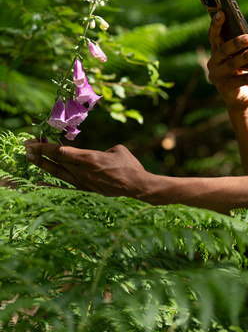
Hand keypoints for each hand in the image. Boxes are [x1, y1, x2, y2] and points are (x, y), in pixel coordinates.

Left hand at [24, 141, 150, 199]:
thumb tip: (95, 154)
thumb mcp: (117, 149)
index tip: (33, 142)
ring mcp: (83, 182)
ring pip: (58, 173)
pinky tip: (40, 182)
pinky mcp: (86, 189)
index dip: (45, 147)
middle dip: (39, 154)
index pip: (61, 152)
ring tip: (30, 159)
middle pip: (55, 161)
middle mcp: (82, 170)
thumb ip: (101, 150)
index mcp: (89, 157)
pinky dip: (51, 182)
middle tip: (26, 148)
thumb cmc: (129, 165)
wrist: (137, 186)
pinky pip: (65, 185)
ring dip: (43, 166)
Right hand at [207, 11, 247, 111]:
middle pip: (224, 50)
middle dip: (236, 42)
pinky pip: (244, 80)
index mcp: (215, 52)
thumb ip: (247, 46)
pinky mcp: (225, 88)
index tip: (222, 13)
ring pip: (233, 64)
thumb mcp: (243, 58)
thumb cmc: (242, 72)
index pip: (213, 36)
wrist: (239, 99)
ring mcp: (217, 77)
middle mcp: (213, 63)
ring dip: (247, 56)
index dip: (216, 24)